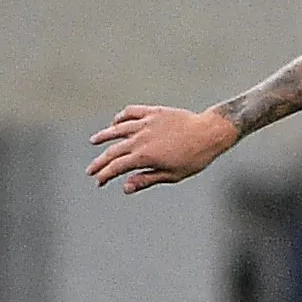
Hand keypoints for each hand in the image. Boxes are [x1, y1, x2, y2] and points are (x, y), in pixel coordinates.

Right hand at [87, 105, 240, 192]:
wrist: (211, 132)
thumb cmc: (195, 158)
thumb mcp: (173, 175)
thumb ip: (147, 179)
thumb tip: (125, 188)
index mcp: (145, 156)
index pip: (116, 167)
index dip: (104, 175)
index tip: (99, 182)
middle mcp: (141, 138)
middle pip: (113, 151)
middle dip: (100, 162)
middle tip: (91, 170)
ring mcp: (146, 123)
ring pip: (117, 128)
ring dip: (104, 136)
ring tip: (94, 141)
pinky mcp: (154, 112)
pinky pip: (132, 112)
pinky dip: (121, 117)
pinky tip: (116, 122)